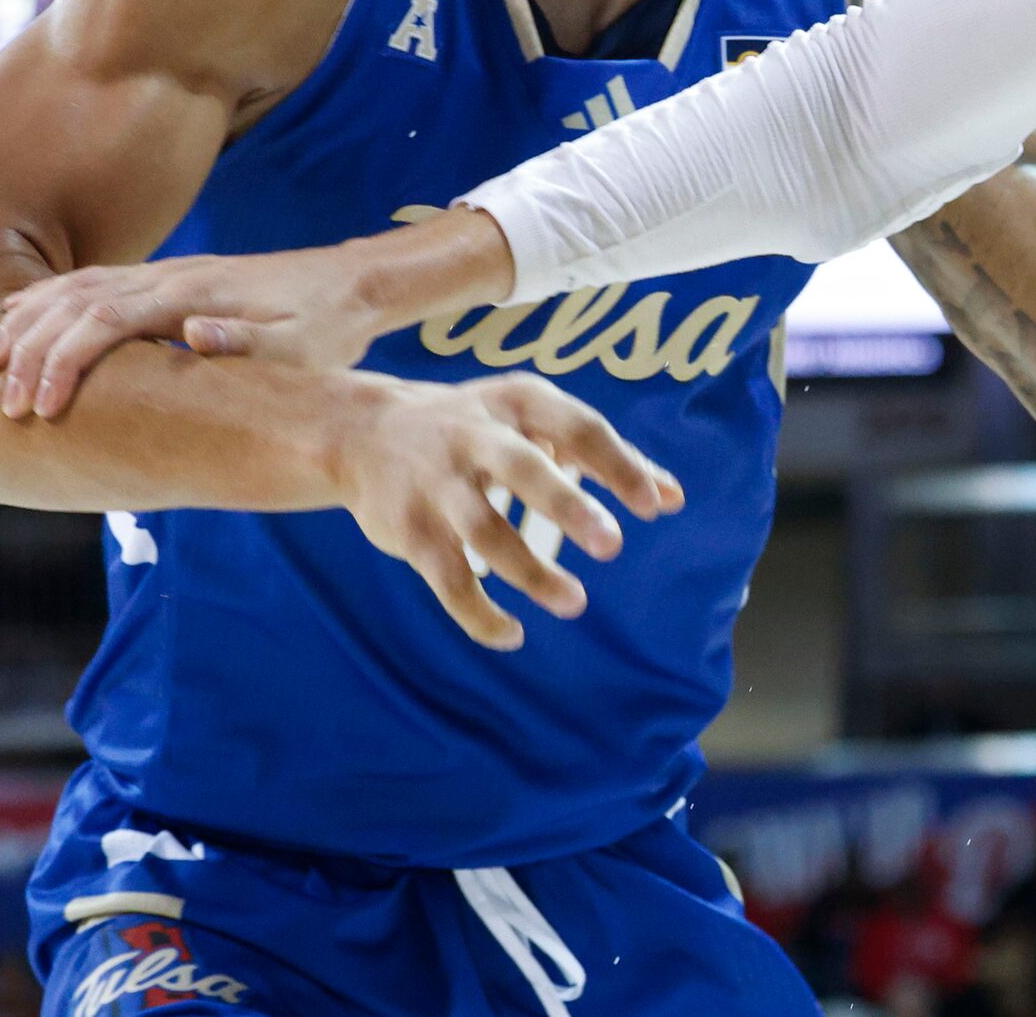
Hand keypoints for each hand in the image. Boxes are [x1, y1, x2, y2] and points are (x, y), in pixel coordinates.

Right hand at [0, 209, 511, 419]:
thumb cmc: (326, 330)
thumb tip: (195, 333)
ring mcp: (167, 274)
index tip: (40, 408)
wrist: (350, 286)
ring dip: (31, 320)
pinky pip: (94, 284)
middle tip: (0, 400)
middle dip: (33, 348)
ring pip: (78, 287)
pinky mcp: (168, 281)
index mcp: (193, 295)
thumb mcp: (299, 347)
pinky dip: (51, 300)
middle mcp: (170, 277)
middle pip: (78, 302)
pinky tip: (23, 317)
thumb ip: (248, 343)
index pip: (106, 321)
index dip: (66, 362)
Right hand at [326, 369, 685, 649]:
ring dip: (531, 572)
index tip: (655, 506)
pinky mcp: (408, 529)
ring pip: (485, 532)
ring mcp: (437, 484)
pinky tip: (511, 634)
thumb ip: (604, 458)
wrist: (361, 433)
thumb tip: (674, 498)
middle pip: (524, 469)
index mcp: (518, 402)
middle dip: (568, 506)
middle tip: (612, 546)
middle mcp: (474, 435)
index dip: (617, 465)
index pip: (578, 428)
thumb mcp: (536, 421)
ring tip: (574, 603)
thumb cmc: (478, 427)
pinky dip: (477, 613)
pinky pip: (446, 578)